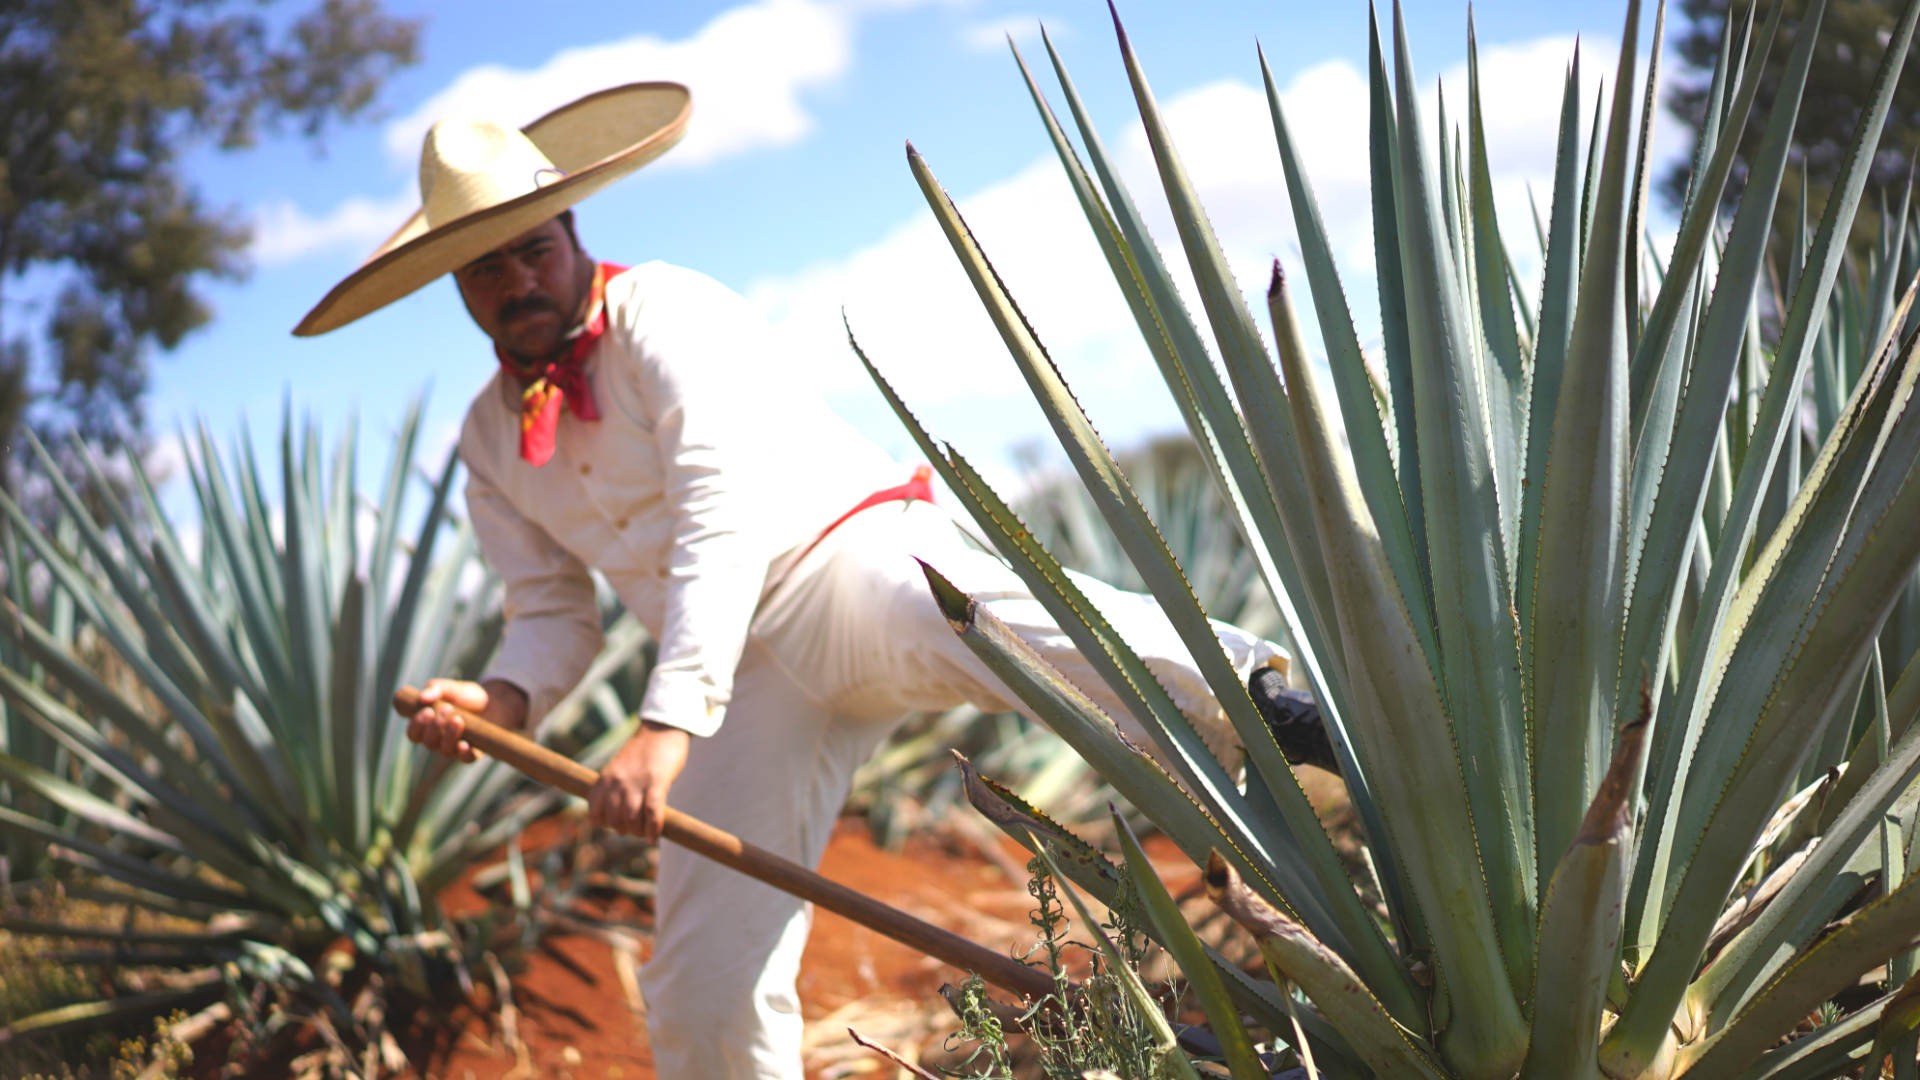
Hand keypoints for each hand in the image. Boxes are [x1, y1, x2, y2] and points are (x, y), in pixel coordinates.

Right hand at [407, 677, 528, 762]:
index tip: (427, 711)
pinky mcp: (473, 752)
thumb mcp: (452, 688)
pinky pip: (465, 759)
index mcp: (429, 726)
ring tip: (458, 719)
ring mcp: (456, 748)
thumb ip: (436, 688)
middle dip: (435, 726)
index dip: (416, 726)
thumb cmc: (468, 697)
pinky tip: (464, 744)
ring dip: (449, 735)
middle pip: (428, 742)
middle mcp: (439, 740)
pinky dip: (463, 753)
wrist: (496, 702)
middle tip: (447, 709)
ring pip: (444, 750)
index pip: (414, 734)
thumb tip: (422, 697)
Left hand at [588, 722, 689, 841]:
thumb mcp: (619, 767)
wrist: (661, 728)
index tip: (616, 824)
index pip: (594, 812)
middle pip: (614, 820)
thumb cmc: (643, 751)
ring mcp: (636, 782)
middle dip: (625, 830)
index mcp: (605, 778)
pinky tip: (654, 836)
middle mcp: (617, 782)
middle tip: (636, 830)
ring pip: (632, 820)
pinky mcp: (656, 782)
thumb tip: (617, 813)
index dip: (604, 824)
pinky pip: (652, 813)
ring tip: (646, 832)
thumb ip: (614, 787)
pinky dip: (653, 828)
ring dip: (639, 832)